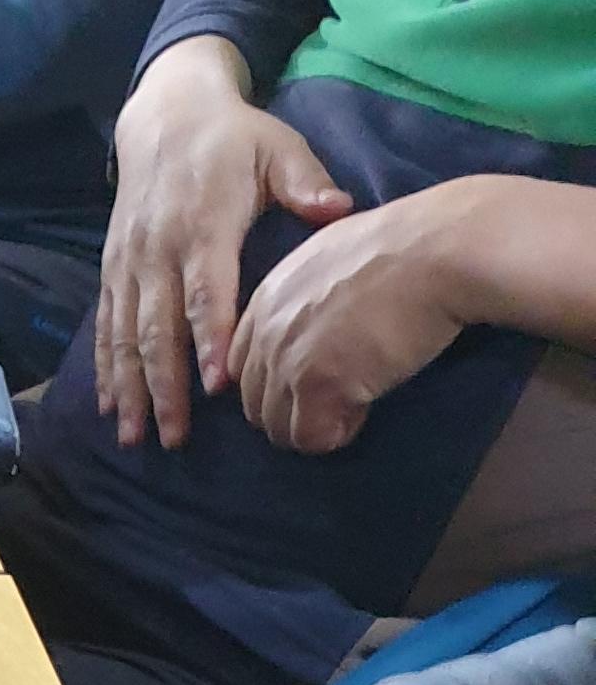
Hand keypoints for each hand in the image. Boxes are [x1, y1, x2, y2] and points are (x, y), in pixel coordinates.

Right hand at [95, 39, 350, 447]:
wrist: (166, 114)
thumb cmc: (234, 138)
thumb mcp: (277, 147)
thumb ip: (305, 182)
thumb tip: (337, 210)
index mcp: (202, 225)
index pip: (205, 291)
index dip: (208, 339)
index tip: (215, 386)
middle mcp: (158, 250)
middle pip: (157, 328)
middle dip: (164, 386)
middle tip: (175, 437)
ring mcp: (129, 262)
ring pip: (125, 336)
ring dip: (128, 390)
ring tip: (132, 437)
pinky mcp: (113, 268)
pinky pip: (106, 326)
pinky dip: (105, 369)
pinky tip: (108, 406)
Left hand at [224, 184, 471, 452]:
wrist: (441, 248)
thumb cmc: (410, 248)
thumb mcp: (336, 257)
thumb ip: (309, 295)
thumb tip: (318, 328)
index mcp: (269, 296)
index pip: (243, 364)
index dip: (276, 382)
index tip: (315, 379)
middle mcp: (266, 329)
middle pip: (255, 402)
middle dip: (292, 410)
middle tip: (339, 398)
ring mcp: (287, 359)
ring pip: (278, 427)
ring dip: (314, 425)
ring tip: (356, 402)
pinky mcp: (317, 384)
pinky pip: (311, 437)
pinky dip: (337, 433)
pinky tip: (365, 409)